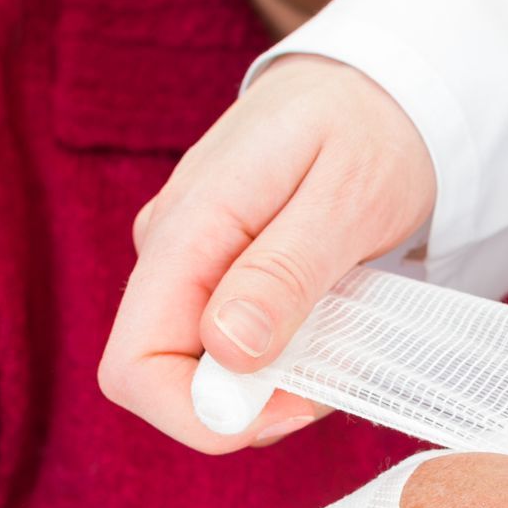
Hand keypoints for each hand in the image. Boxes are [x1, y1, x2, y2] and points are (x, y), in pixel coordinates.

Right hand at [99, 55, 436, 452]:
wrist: (374, 90)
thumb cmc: (368, 132)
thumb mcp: (346, 197)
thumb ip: (283, 273)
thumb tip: (224, 349)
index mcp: (187, 232)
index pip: (134, 369)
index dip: (204, 416)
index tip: (292, 405)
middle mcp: (168, 254)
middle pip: (164, 384)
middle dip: (248, 408)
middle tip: (330, 375)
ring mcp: (186, 268)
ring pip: (203, 376)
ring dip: (272, 386)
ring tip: (340, 333)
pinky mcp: (212, 279)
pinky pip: (229, 352)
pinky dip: (279, 362)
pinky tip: (324, 324)